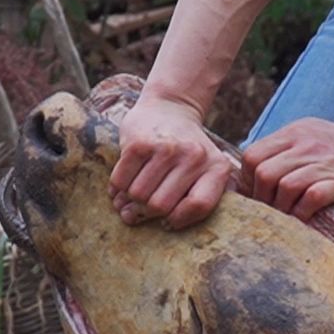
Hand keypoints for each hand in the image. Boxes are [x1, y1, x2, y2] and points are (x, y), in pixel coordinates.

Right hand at [109, 94, 238, 228]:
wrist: (169, 108)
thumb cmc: (186, 152)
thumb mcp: (204, 172)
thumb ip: (193, 201)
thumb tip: (156, 224)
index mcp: (217, 167)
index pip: (198, 206)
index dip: (178, 220)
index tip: (168, 221)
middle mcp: (194, 156)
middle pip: (161, 206)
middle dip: (145, 213)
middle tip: (139, 210)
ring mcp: (166, 148)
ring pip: (138, 196)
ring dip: (128, 201)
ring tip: (130, 197)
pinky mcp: (139, 142)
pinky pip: (120, 181)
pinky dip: (116, 188)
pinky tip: (123, 184)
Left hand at [243, 119, 333, 221]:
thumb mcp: (308, 135)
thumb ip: (280, 149)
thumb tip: (247, 172)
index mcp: (294, 133)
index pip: (253, 155)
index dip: (247, 180)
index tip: (253, 195)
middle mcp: (307, 144)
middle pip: (264, 173)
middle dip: (260, 197)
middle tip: (266, 211)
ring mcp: (324, 162)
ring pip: (284, 187)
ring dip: (279, 208)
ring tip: (284, 217)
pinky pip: (310, 199)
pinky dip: (301, 213)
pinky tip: (303, 219)